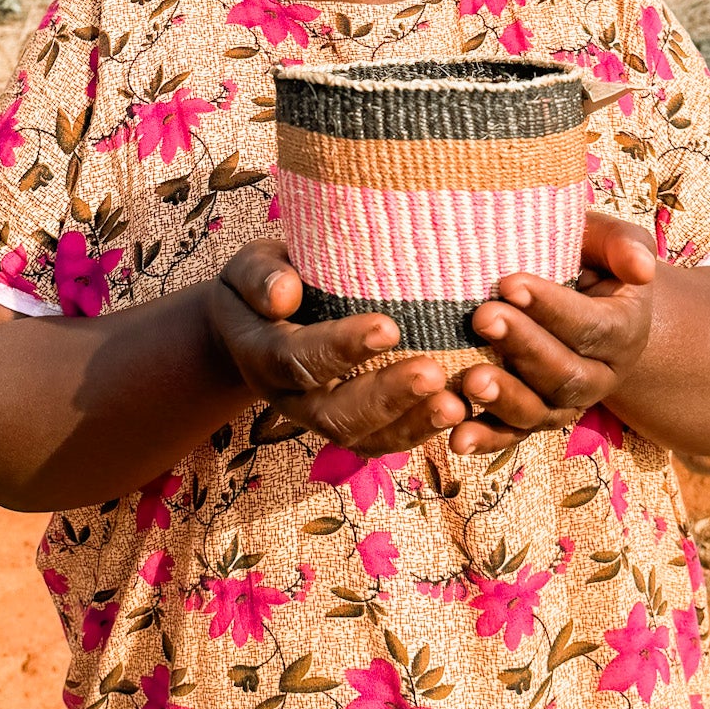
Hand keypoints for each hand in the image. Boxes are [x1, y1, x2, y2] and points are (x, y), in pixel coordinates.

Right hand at [210, 241, 468, 457]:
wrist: (253, 324)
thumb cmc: (262, 284)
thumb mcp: (250, 267)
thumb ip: (260, 277)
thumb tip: (283, 294)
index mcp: (262, 355)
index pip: (298, 359)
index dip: (341, 348)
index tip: (388, 328)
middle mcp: (291, 398)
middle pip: (336, 413)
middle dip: (387, 397)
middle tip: (432, 374)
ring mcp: (320, 418)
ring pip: (364, 437)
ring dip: (412, 425)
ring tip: (455, 405)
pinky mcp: (349, 424)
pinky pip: (382, 440)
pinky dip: (420, 432)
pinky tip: (459, 413)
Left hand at [449, 211, 655, 456]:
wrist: (579, 298)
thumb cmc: (587, 259)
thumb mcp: (607, 242)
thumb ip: (623, 245)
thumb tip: (642, 268)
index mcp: (623, 330)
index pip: (592, 326)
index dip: (552, 308)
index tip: (509, 282)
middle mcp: (601, 376)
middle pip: (566, 374)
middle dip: (524, 347)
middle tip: (482, 317)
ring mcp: (566, 402)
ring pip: (542, 412)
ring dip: (505, 398)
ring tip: (470, 380)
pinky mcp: (533, 417)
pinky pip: (513, 436)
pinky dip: (486, 439)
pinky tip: (457, 438)